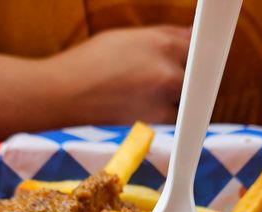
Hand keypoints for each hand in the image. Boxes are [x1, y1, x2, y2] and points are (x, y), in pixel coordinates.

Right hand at [45, 25, 190, 124]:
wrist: (61, 96)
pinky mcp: (155, 126)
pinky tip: (138, 112)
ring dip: (176, 101)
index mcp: (162, 43)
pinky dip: (162, 119)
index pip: (201, 47)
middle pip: (198, 78)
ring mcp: (163, 102)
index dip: (199, 55)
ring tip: (143, 97)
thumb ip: (163, 37)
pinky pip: (172, 123)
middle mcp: (168, 72)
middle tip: (158, 81)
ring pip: (187, 103)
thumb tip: (192, 35)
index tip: (199, 59)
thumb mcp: (126, 38)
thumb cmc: (88, 64)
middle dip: (186, 79)